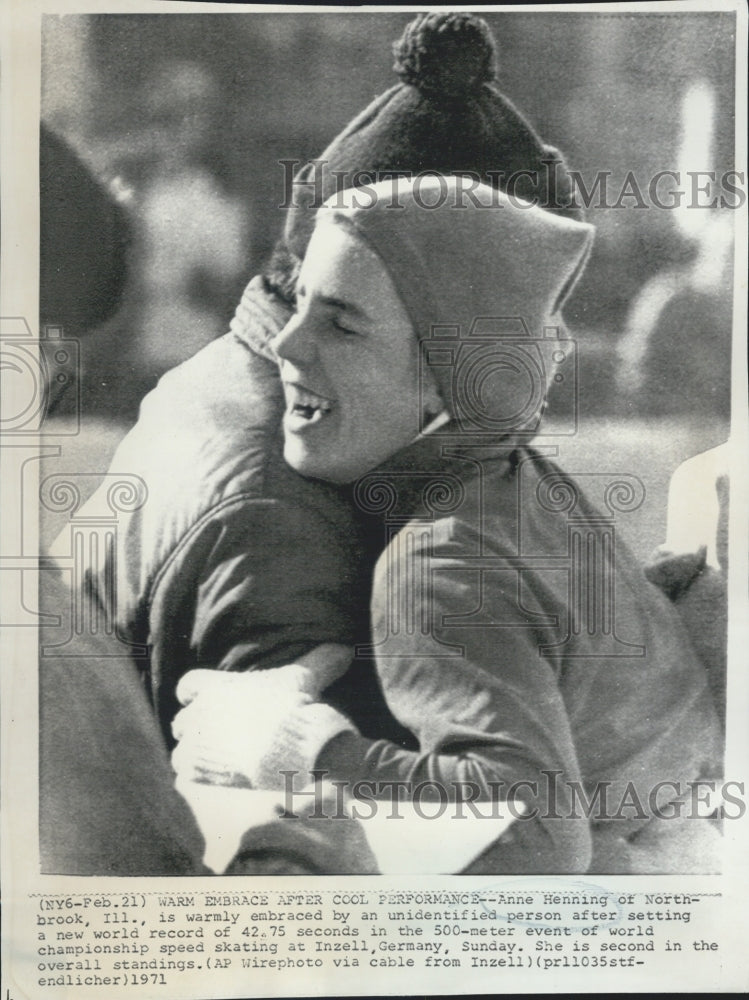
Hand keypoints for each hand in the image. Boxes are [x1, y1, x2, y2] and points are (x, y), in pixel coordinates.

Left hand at [171, 644, 354, 788]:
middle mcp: (197, 713)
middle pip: (183, 720)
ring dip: (196, 754)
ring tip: (218, 762)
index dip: (196, 694)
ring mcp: (194, 745)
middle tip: (218, 737)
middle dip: (197, 728)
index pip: (188, 685)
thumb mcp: (307, 678)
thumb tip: (347, 648)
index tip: (208, 702)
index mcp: (215, 687)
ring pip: (183, 750)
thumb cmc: (293, 710)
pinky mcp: (195, 773)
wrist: (288, 751)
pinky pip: (184, 775)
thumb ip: (322, 661)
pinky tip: (217, 780)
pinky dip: (197, 779)